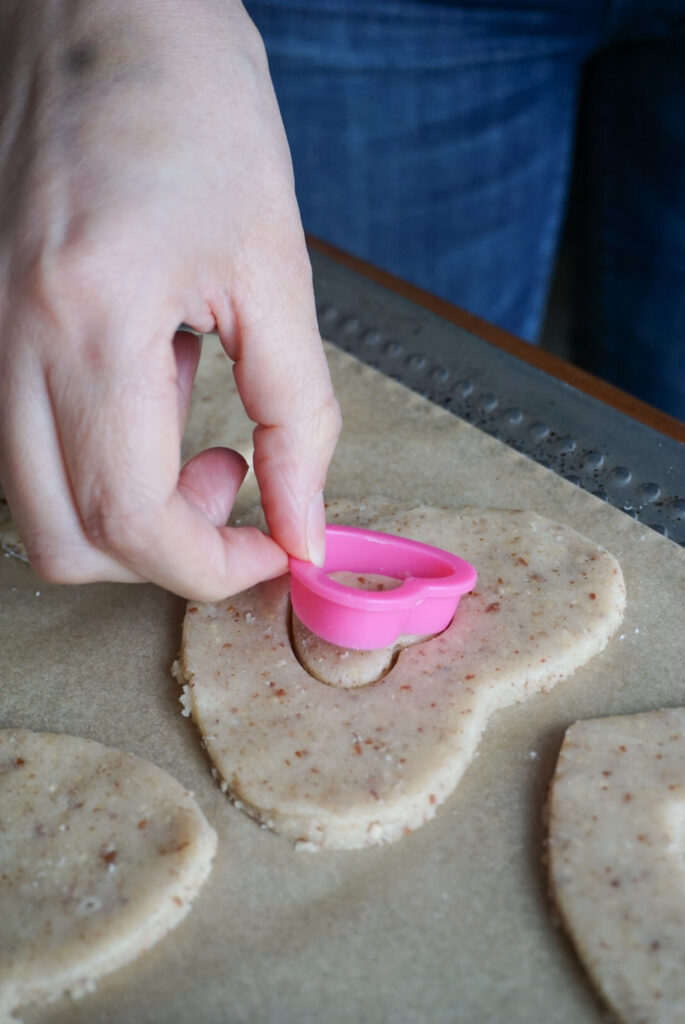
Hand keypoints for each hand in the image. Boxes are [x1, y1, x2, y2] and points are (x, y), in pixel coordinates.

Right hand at [0, 0, 340, 599]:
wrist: (98, 2)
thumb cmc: (188, 98)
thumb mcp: (272, 265)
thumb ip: (297, 414)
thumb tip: (304, 525)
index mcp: (84, 324)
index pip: (131, 524)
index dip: (213, 568)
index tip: (275, 550)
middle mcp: (9, 343)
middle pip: (62, 541)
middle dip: (161, 553)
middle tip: (232, 487)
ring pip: (35, 501)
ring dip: (126, 507)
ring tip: (196, 427)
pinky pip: (31, 439)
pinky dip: (98, 455)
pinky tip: (152, 382)